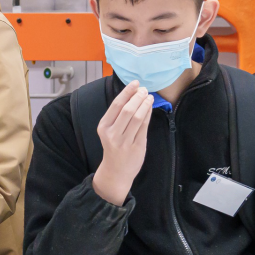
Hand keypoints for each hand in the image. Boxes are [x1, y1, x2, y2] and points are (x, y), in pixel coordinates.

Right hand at [92, 81, 153, 204]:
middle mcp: (112, 134)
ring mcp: (125, 141)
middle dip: (137, 97)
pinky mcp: (137, 146)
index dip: (127, 92)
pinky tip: (150, 108)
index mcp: (103, 127)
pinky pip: (144, 127)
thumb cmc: (114, 147)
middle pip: (127, 110)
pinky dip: (148, 115)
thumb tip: (133, 95)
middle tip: (144, 90)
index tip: (135, 83)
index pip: (116, 105)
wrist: (116, 172)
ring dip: (145, 105)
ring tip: (149, 97)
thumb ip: (118, 116)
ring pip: (137, 118)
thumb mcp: (109, 131)